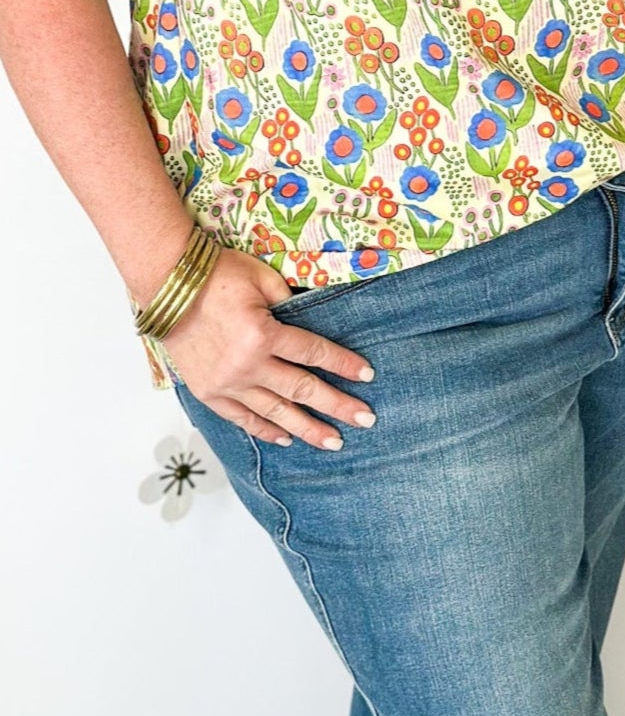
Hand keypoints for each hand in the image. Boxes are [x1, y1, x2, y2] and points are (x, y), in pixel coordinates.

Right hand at [162, 248, 375, 449]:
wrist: (167, 284)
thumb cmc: (217, 274)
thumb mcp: (262, 278)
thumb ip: (290, 300)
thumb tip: (313, 316)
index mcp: (262, 334)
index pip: (313, 353)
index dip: (343, 364)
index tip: (367, 376)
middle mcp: (246, 365)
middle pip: (301, 390)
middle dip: (336, 406)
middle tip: (364, 419)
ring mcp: (226, 384)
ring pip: (275, 412)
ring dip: (306, 428)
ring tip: (332, 441)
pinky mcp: (208, 392)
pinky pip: (242, 418)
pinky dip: (265, 430)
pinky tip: (285, 438)